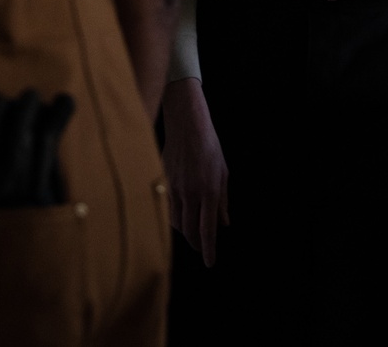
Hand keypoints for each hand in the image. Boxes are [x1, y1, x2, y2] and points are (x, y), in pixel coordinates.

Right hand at [161, 79, 229, 266]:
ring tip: (192, 234)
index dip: (209, 249)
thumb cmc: (209, 146)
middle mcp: (190, 192)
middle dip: (196, 245)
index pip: (207, 230)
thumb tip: (224, 223)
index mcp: (209, 190)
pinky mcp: (163, 182)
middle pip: (190, 231)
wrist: (186, 123)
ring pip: (177, 223)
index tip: (210, 263)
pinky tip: (180, 217)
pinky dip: (174, 218)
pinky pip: (167, 209)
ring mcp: (174, 188)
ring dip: (185, 232)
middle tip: (202, 250)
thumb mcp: (223, 172)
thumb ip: (223, 200)